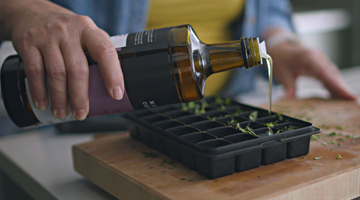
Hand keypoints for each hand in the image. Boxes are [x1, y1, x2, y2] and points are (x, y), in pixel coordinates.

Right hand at [1, 0, 123, 119]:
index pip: (105, 51)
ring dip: (60, 98)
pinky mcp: (28, 44)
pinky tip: (43, 102)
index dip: (113, 74)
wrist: (31, 12)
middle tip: (82, 113)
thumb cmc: (66, 30)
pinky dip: (39, 91)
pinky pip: (34, 72)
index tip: (116, 94)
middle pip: (78, 69)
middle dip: (80, 96)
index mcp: (88, 30)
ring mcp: (47, 37)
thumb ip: (97, 53)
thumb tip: (112, 87)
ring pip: (56, 73)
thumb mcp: (85, 33)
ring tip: (63, 113)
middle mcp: (69, 32)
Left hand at [266, 33, 357, 99]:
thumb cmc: (282, 59)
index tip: (348, 94)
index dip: (337, 85)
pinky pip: (330, 75)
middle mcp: (318, 58)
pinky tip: (338, 96)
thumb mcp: (282, 72)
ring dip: (340, 87)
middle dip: (343, 88)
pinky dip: (334, 85)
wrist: (281, 49)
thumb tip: (290, 98)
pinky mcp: (321, 65)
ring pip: (333, 75)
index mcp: (309, 58)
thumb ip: (288, 85)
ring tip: (347, 100)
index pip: (326, 73)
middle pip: (333, 75)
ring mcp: (321, 61)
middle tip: (352, 100)